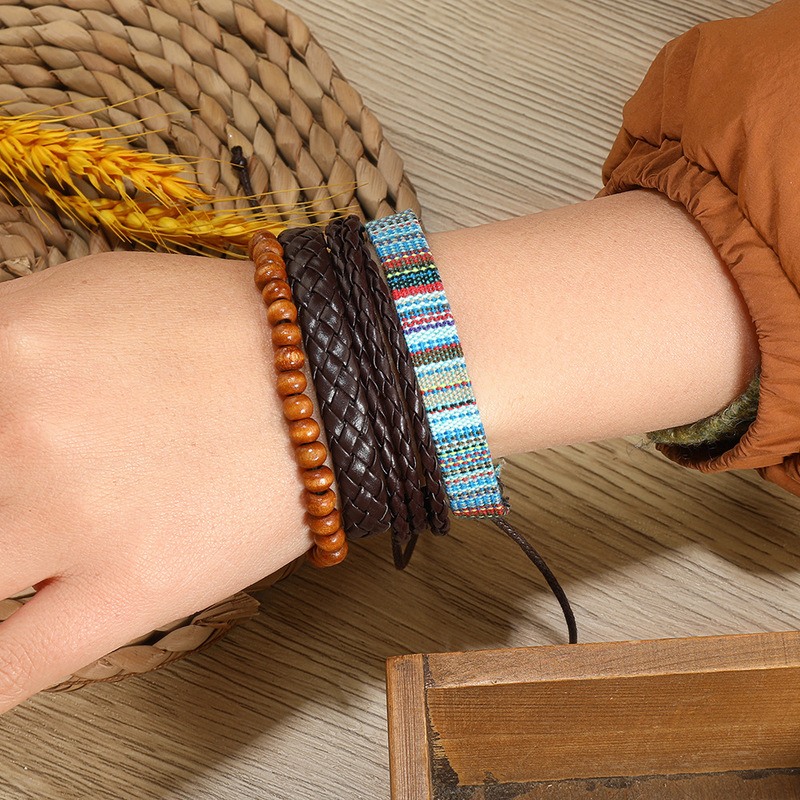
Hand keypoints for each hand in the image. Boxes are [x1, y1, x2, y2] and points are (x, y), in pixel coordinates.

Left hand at [0, 251, 310, 711]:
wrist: (338, 375)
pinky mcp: (129, 590)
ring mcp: (73, 519)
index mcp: (8, 345)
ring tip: (27, 546)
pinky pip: (11, 669)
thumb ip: (5, 337)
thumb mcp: (92, 289)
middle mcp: (23, 433)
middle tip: (23, 491)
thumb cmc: (228, 327)